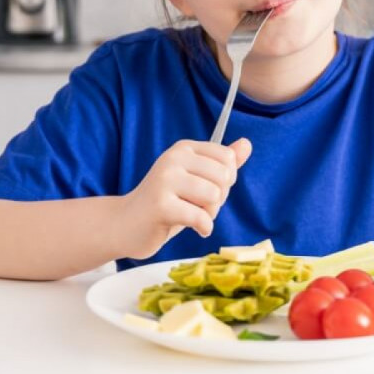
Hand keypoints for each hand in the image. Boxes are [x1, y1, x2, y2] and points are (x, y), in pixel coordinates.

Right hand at [119, 138, 251, 259]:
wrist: (125, 224)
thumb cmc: (166, 202)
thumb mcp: (195, 179)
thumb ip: (222, 163)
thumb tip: (247, 144)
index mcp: (183, 148)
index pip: (227, 157)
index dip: (226, 179)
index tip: (208, 189)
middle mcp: (173, 158)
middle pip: (224, 177)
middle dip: (219, 198)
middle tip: (199, 206)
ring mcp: (165, 180)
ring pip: (214, 195)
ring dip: (210, 213)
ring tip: (193, 215)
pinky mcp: (161, 205)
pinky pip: (200, 216)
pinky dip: (204, 227)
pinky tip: (197, 229)